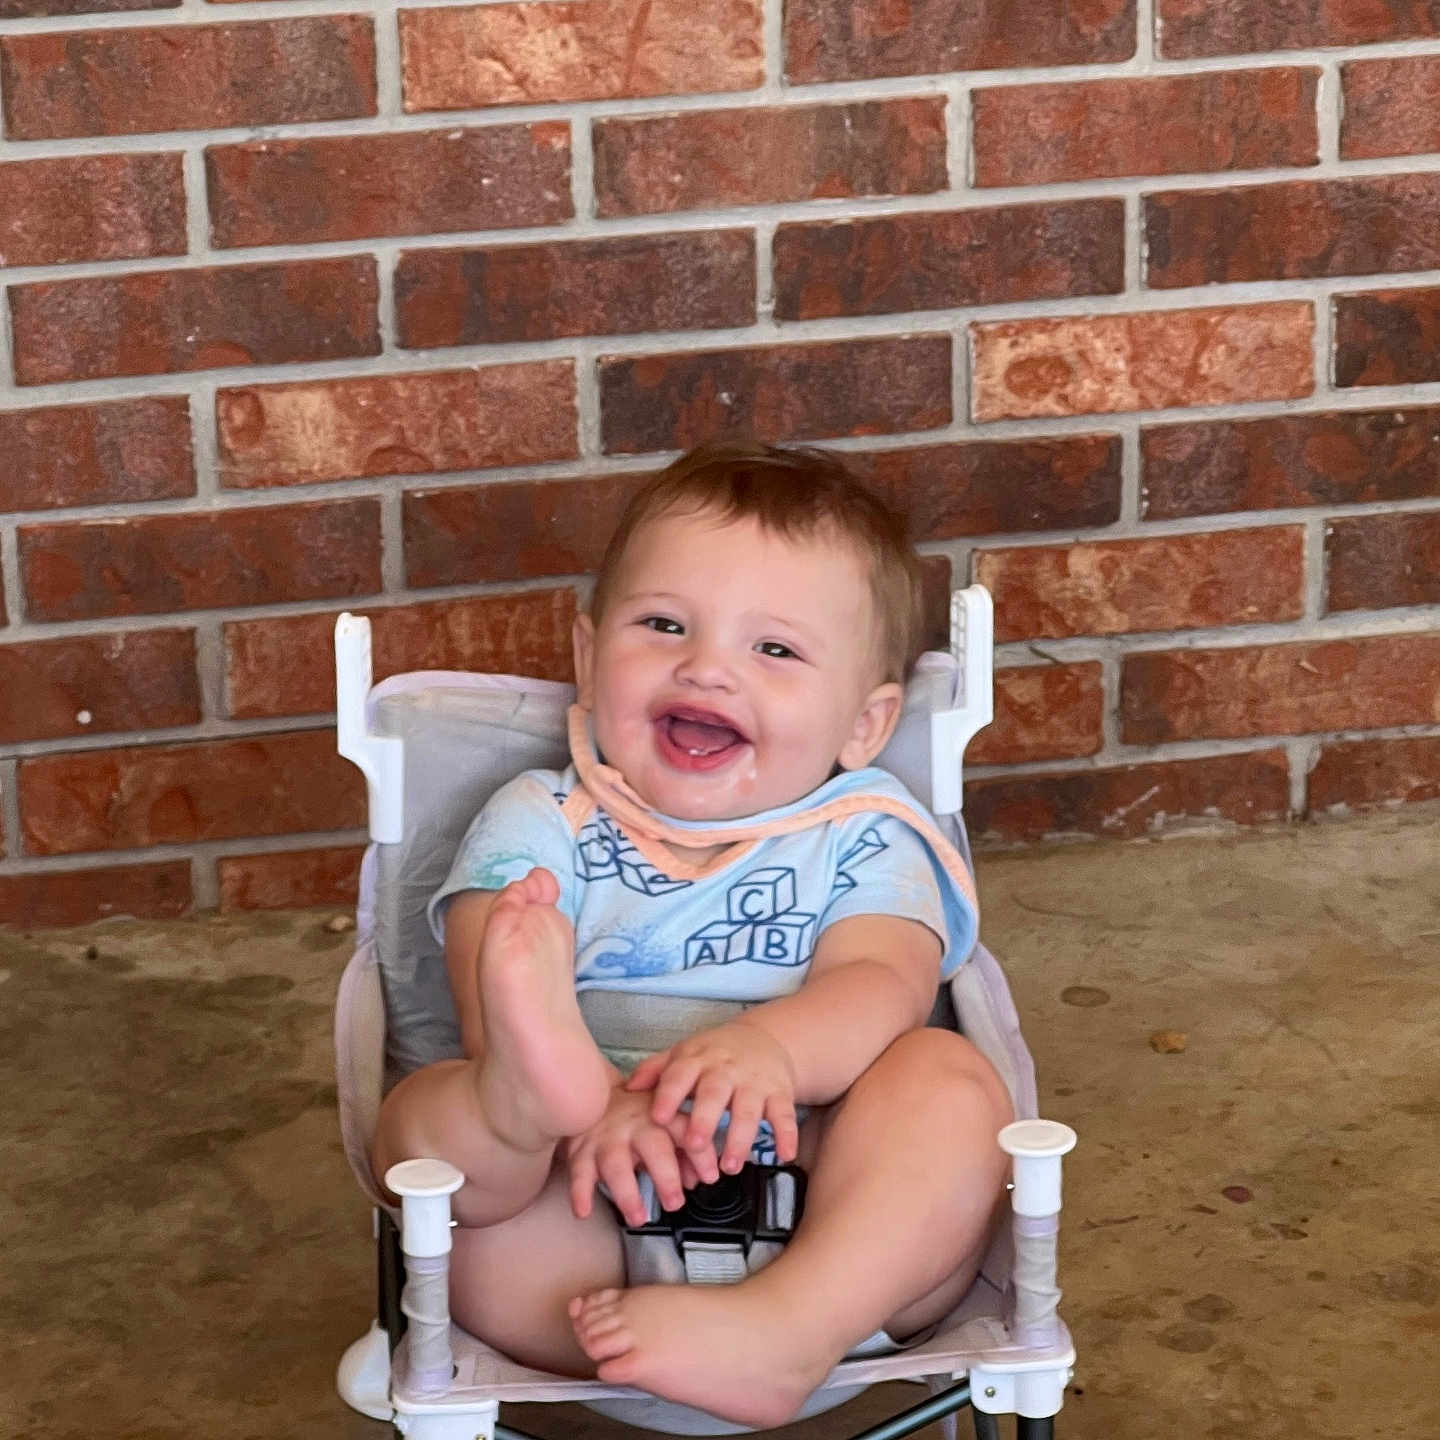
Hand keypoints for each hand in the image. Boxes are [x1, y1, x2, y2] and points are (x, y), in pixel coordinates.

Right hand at [564, 1084, 694, 1226]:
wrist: (593, 1092)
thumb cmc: (638, 1116)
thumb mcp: (665, 1125)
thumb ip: (686, 1151)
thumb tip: (699, 1179)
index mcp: (661, 1116)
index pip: (685, 1131)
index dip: (700, 1153)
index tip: (711, 1177)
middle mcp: (635, 1124)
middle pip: (653, 1146)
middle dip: (666, 1176)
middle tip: (674, 1204)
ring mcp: (607, 1137)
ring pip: (616, 1163)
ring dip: (628, 1194)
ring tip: (638, 1218)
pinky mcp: (581, 1149)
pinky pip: (579, 1171)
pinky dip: (580, 1192)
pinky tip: (584, 1211)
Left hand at [626, 1019, 798, 1180]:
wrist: (764, 1038)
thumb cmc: (715, 1054)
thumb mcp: (684, 1055)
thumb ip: (656, 1071)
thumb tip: (626, 1088)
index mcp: (698, 1060)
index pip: (680, 1074)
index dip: (669, 1094)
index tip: (658, 1117)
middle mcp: (726, 1069)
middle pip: (715, 1092)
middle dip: (705, 1119)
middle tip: (695, 1145)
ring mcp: (754, 1081)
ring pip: (748, 1109)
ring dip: (740, 1138)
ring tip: (729, 1166)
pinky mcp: (780, 1092)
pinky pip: (785, 1114)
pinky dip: (787, 1135)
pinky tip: (784, 1155)